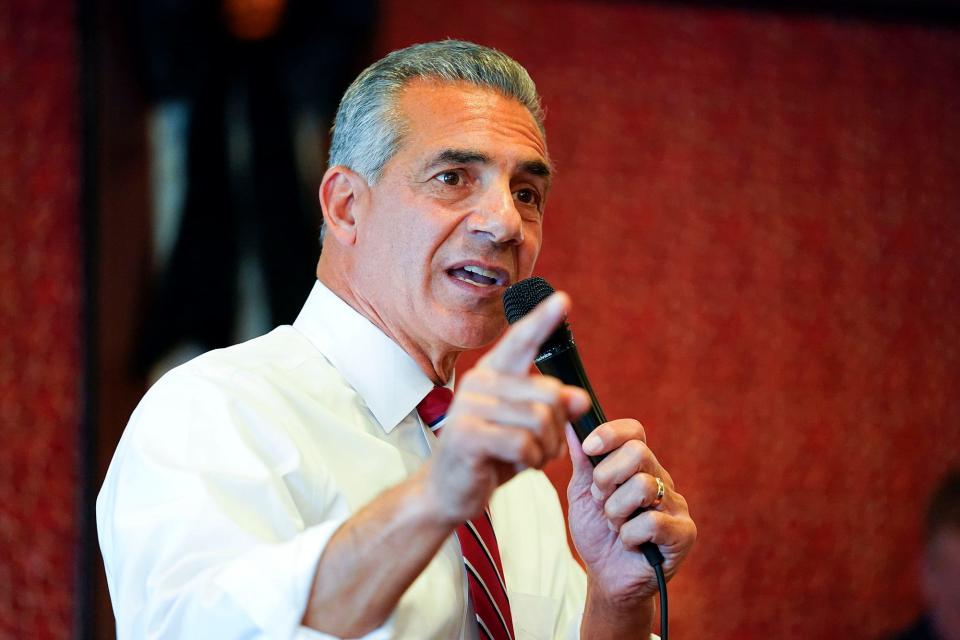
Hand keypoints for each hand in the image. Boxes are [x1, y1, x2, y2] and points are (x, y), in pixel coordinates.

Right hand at [423, 293, 590, 524]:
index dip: (543, 321)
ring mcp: (469, 407)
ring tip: (530, 458)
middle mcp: (478, 383)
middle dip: (558, 430)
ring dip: (546, 449)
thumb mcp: (529, 430)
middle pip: (550, 394)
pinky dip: (531, 462)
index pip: (521, 341)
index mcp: (492, 374)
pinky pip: (524, 444)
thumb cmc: (491, 456)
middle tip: (544, 449)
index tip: (563, 299)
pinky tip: (516, 467)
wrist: (448, 491)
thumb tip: (582, 397)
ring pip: (540, 420)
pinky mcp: (467, 435)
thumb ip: (554, 410)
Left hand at [567, 419, 695, 603]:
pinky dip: (629, 535)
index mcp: (638, 466)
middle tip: (600, 500)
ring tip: (615, 525)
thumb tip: (572, 427)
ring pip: (643, 486)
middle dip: (606, 477)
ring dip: (615, 511)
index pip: (634, 432)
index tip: (589, 448)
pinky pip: (652, 522)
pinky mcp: (683, 533)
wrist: (606, 578)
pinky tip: (630, 543)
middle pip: (638, 452)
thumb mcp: (581, 495)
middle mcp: (661, 479)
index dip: (610, 434)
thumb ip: (581, 462)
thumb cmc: (597, 534)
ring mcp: (675, 506)